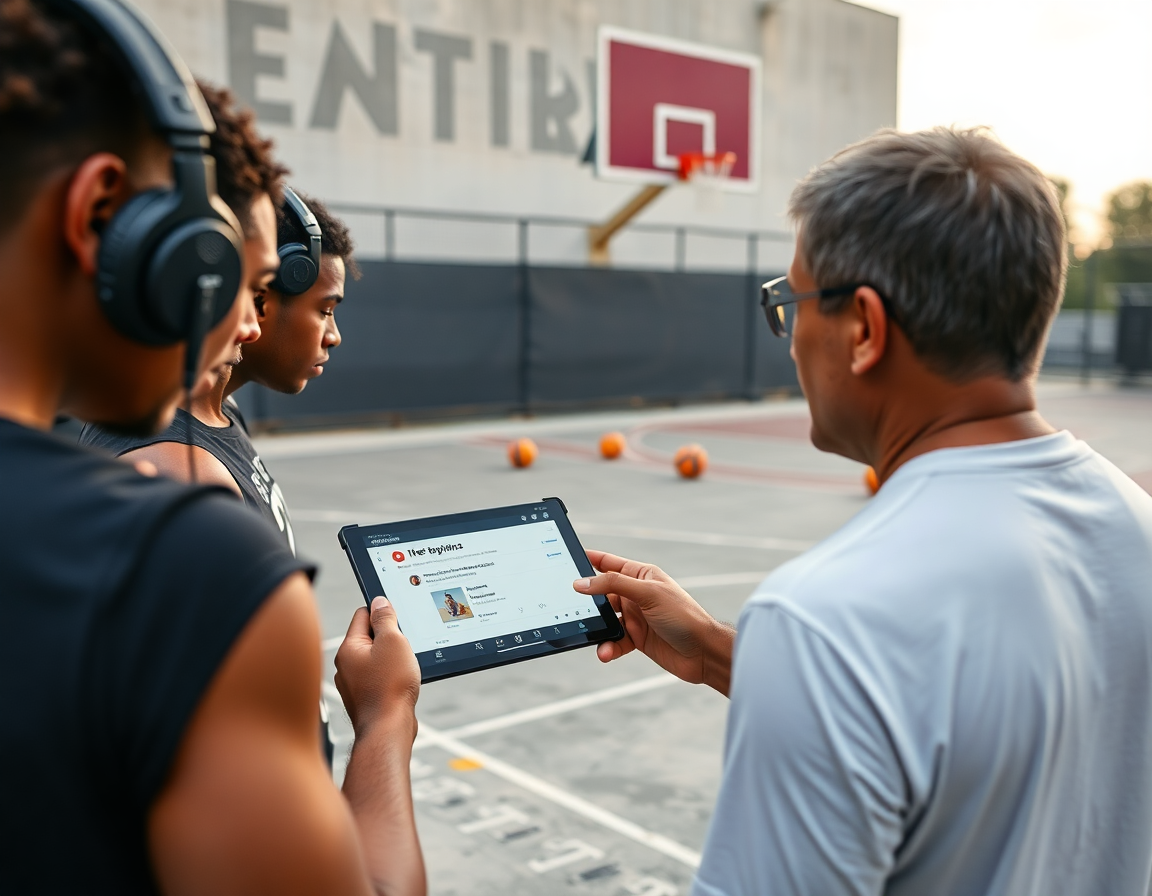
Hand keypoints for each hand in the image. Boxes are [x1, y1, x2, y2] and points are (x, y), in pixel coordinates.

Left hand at [334, 597, 419, 739]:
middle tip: (403, 647)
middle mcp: (345, 665)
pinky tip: (401, 684)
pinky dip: (390, 677)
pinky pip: (378, 678)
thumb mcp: (393, 642)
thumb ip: (386, 618)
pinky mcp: (364, 698)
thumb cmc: (390, 687)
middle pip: (369, 637)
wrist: (388, 729)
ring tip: (403, 669)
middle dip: (389, 638)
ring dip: (392, 659)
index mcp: (348, 648)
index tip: (398, 619)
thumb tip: (379, 601)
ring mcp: (353, 684)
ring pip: (375, 659)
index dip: (383, 612)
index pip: (363, 614)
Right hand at [574, 551, 733, 695]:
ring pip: (606, 620)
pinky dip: (607, 646)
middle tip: (570, 607)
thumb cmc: (684, 616)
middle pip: (602, 594)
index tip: (568, 556)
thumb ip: (614, 585)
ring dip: (598, 629)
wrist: (704, 653)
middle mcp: (637, 595)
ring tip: (595, 638)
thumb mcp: (648, 593)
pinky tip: (606, 652)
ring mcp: (636, 617)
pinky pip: (614, 640)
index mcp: (642, 576)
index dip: (590, 559)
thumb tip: (583, 582)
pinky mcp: (636, 639)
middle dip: (588, 602)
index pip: (609, 563)